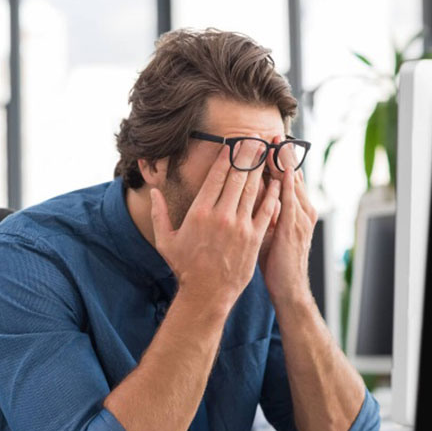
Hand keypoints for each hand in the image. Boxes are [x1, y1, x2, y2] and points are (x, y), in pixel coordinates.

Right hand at [150, 141, 281, 312]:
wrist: (207, 293)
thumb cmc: (185, 267)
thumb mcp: (166, 240)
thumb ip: (158, 214)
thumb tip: (154, 192)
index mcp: (199, 212)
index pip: (216, 176)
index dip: (227, 156)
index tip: (233, 143)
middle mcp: (221, 215)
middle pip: (237, 176)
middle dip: (247, 154)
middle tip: (255, 137)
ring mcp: (240, 226)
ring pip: (253, 189)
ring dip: (261, 168)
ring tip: (267, 152)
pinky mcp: (254, 238)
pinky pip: (266, 210)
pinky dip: (272, 194)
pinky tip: (277, 181)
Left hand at [259, 134, 317, 305]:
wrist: (289, 288)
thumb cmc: (277, 262)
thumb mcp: (271, 232)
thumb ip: (266, 212)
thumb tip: (250, 196)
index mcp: (297, 209)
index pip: (286, 177)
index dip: (277, 158)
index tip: (267, 141)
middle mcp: (302, 209)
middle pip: (291, 174)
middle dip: (281, 153)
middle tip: (271, 131)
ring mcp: (300, 217)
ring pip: (291, 182)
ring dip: (283, 161)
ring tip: (275, 141)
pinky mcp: (294, 227)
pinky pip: (289, 199)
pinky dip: (284, 182)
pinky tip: (279, 168)